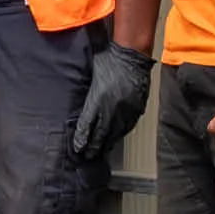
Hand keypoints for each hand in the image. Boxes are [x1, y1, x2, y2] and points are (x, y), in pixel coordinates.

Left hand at [68, 41, 154, 162]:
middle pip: (100, 134)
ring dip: (107, 143)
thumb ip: (88, 95)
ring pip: (114, 133)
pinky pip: (127, 126)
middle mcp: (110, 109)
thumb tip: (82, 106)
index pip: (86, 126)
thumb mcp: (91, 77)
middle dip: (93, 147)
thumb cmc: (108, 61)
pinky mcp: (136, 109)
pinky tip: (116, 138)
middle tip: (88, 157)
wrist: (132, 56)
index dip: (81, 139)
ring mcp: (125, 110)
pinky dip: (120, 134)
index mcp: (96, 101)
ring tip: (102, 152)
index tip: (78, 149)